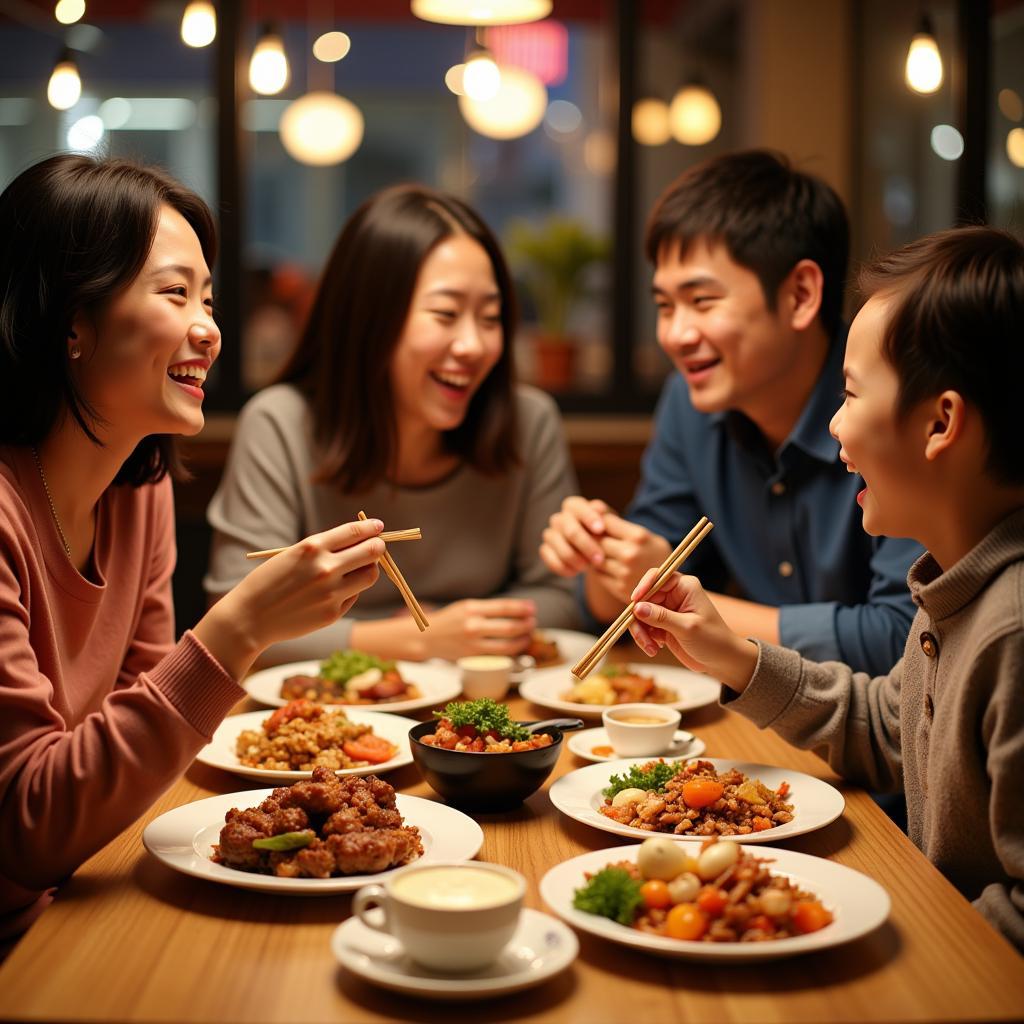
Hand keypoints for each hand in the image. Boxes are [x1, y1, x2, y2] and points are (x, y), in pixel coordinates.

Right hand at [196, 518, 384, 678]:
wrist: (251, 617)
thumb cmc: (271, 581)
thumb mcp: (294, 554)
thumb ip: (324, 548)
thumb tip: (361, 542)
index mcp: (312, 547)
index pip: (354, 532)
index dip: (371, 528)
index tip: (378, 527)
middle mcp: (325, 568)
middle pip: (371, 552)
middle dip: (378, 546)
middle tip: (378, 546)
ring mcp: (331, 592)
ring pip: (370, 575)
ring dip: (369, 568)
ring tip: (359, 568)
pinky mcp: (333, 613)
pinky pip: (354, 596)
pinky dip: (350, 590)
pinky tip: (334, 590)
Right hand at [421, 598, 536, 660]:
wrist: (426, 637)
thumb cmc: (450, 620)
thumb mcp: (466, 606)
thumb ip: (488, 608)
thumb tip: (516, 609)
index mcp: (471, 608)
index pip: (504, 607)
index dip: (522, 608)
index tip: (532, 608)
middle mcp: (472, 626)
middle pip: (509, 627)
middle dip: (526, 624)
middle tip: (533, 621)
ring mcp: (473, 644)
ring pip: (507, 645)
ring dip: (522, 639)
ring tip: (528, 634)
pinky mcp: (473, 657)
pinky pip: (498, 655)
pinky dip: (511, 650)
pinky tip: (517, 645)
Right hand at [539, 495, 611, 576]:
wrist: (596, 550)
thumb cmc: (604, 533)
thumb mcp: (609, 523)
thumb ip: (605, 516)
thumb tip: (599, 509)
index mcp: (573, 506)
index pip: (577, 507)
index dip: (589, 517)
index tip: (600, 529)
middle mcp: (559, 518)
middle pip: (570, 530)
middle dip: (586, 545)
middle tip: (600, 559)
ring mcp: (550, 534)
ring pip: (560, 547)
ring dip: (575, 559)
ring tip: (588, 567)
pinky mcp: (545, 550)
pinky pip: (551, 560)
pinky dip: (564, 568)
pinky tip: (575, 572)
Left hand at [591, 515, 670, 603]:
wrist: (670, 585)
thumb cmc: (654, 554)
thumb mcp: (643, 535)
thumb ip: (618, 523)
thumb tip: (592, 505)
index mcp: (638, 536)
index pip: (605, 522)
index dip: (597, 522)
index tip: (596, 524)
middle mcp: (630, 554)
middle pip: (597, 541)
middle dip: (592, 538)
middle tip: (590, 538)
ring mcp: (624, 572)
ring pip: (594, 558)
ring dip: (593, 555)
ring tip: (598, 552)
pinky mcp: (619, 588)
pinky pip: (597, 574)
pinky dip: (597, 569)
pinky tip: (604, 566)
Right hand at [628, 569, 757, 690]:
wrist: (722, 661)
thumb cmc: (713, 640)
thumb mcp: (687, 627)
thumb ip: (661, 617)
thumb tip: (637, 608)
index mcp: (684, 587)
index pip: (657, 577)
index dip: (644, 586)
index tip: (635, 601)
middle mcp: (673, 595)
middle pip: (644, 598)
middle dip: (639, 617)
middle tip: (642, 637)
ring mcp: (666, 611)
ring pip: (640, 614)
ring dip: (641, 632)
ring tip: (651, 648)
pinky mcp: (662, 626)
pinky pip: (644, 627)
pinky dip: (645, 639)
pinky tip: (654, 649)